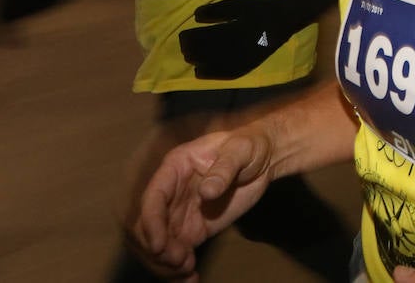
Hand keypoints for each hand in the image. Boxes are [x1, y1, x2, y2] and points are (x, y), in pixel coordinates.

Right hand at [127, 128, 275, 280]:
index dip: (151, 223)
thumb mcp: (241, 149)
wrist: (266, 158)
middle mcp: (171, 192)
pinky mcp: (193, 229)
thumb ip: (224, 168)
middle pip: (148, 226)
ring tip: (187, 273)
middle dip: (157, 249)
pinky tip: (191, 280)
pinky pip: (177, 252)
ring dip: (165, 264)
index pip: (153, 198)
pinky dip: (178, 270)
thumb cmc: (250, 145)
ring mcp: (179, 213)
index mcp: (175, 168)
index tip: (159, 246)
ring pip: (159, 244)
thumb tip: (206, 192)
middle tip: (181, 261)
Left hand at [179, 0, 336, 79]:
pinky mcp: (248, 66)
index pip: (204, 37)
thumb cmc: (259, 9)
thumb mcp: (238, 4)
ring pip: (214, 64)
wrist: (284, 20)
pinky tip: (200, 72)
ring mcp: (242, 58)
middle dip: (191, 50)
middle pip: (206, 52)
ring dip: (198, 62)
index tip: (182, 35)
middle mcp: (236, 47)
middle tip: (184, 47)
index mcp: (233, 30)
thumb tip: (195, 16)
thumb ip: (217, 10)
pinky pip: (226, 74)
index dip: (190, 38)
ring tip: (190, 58)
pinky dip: (211, 74)